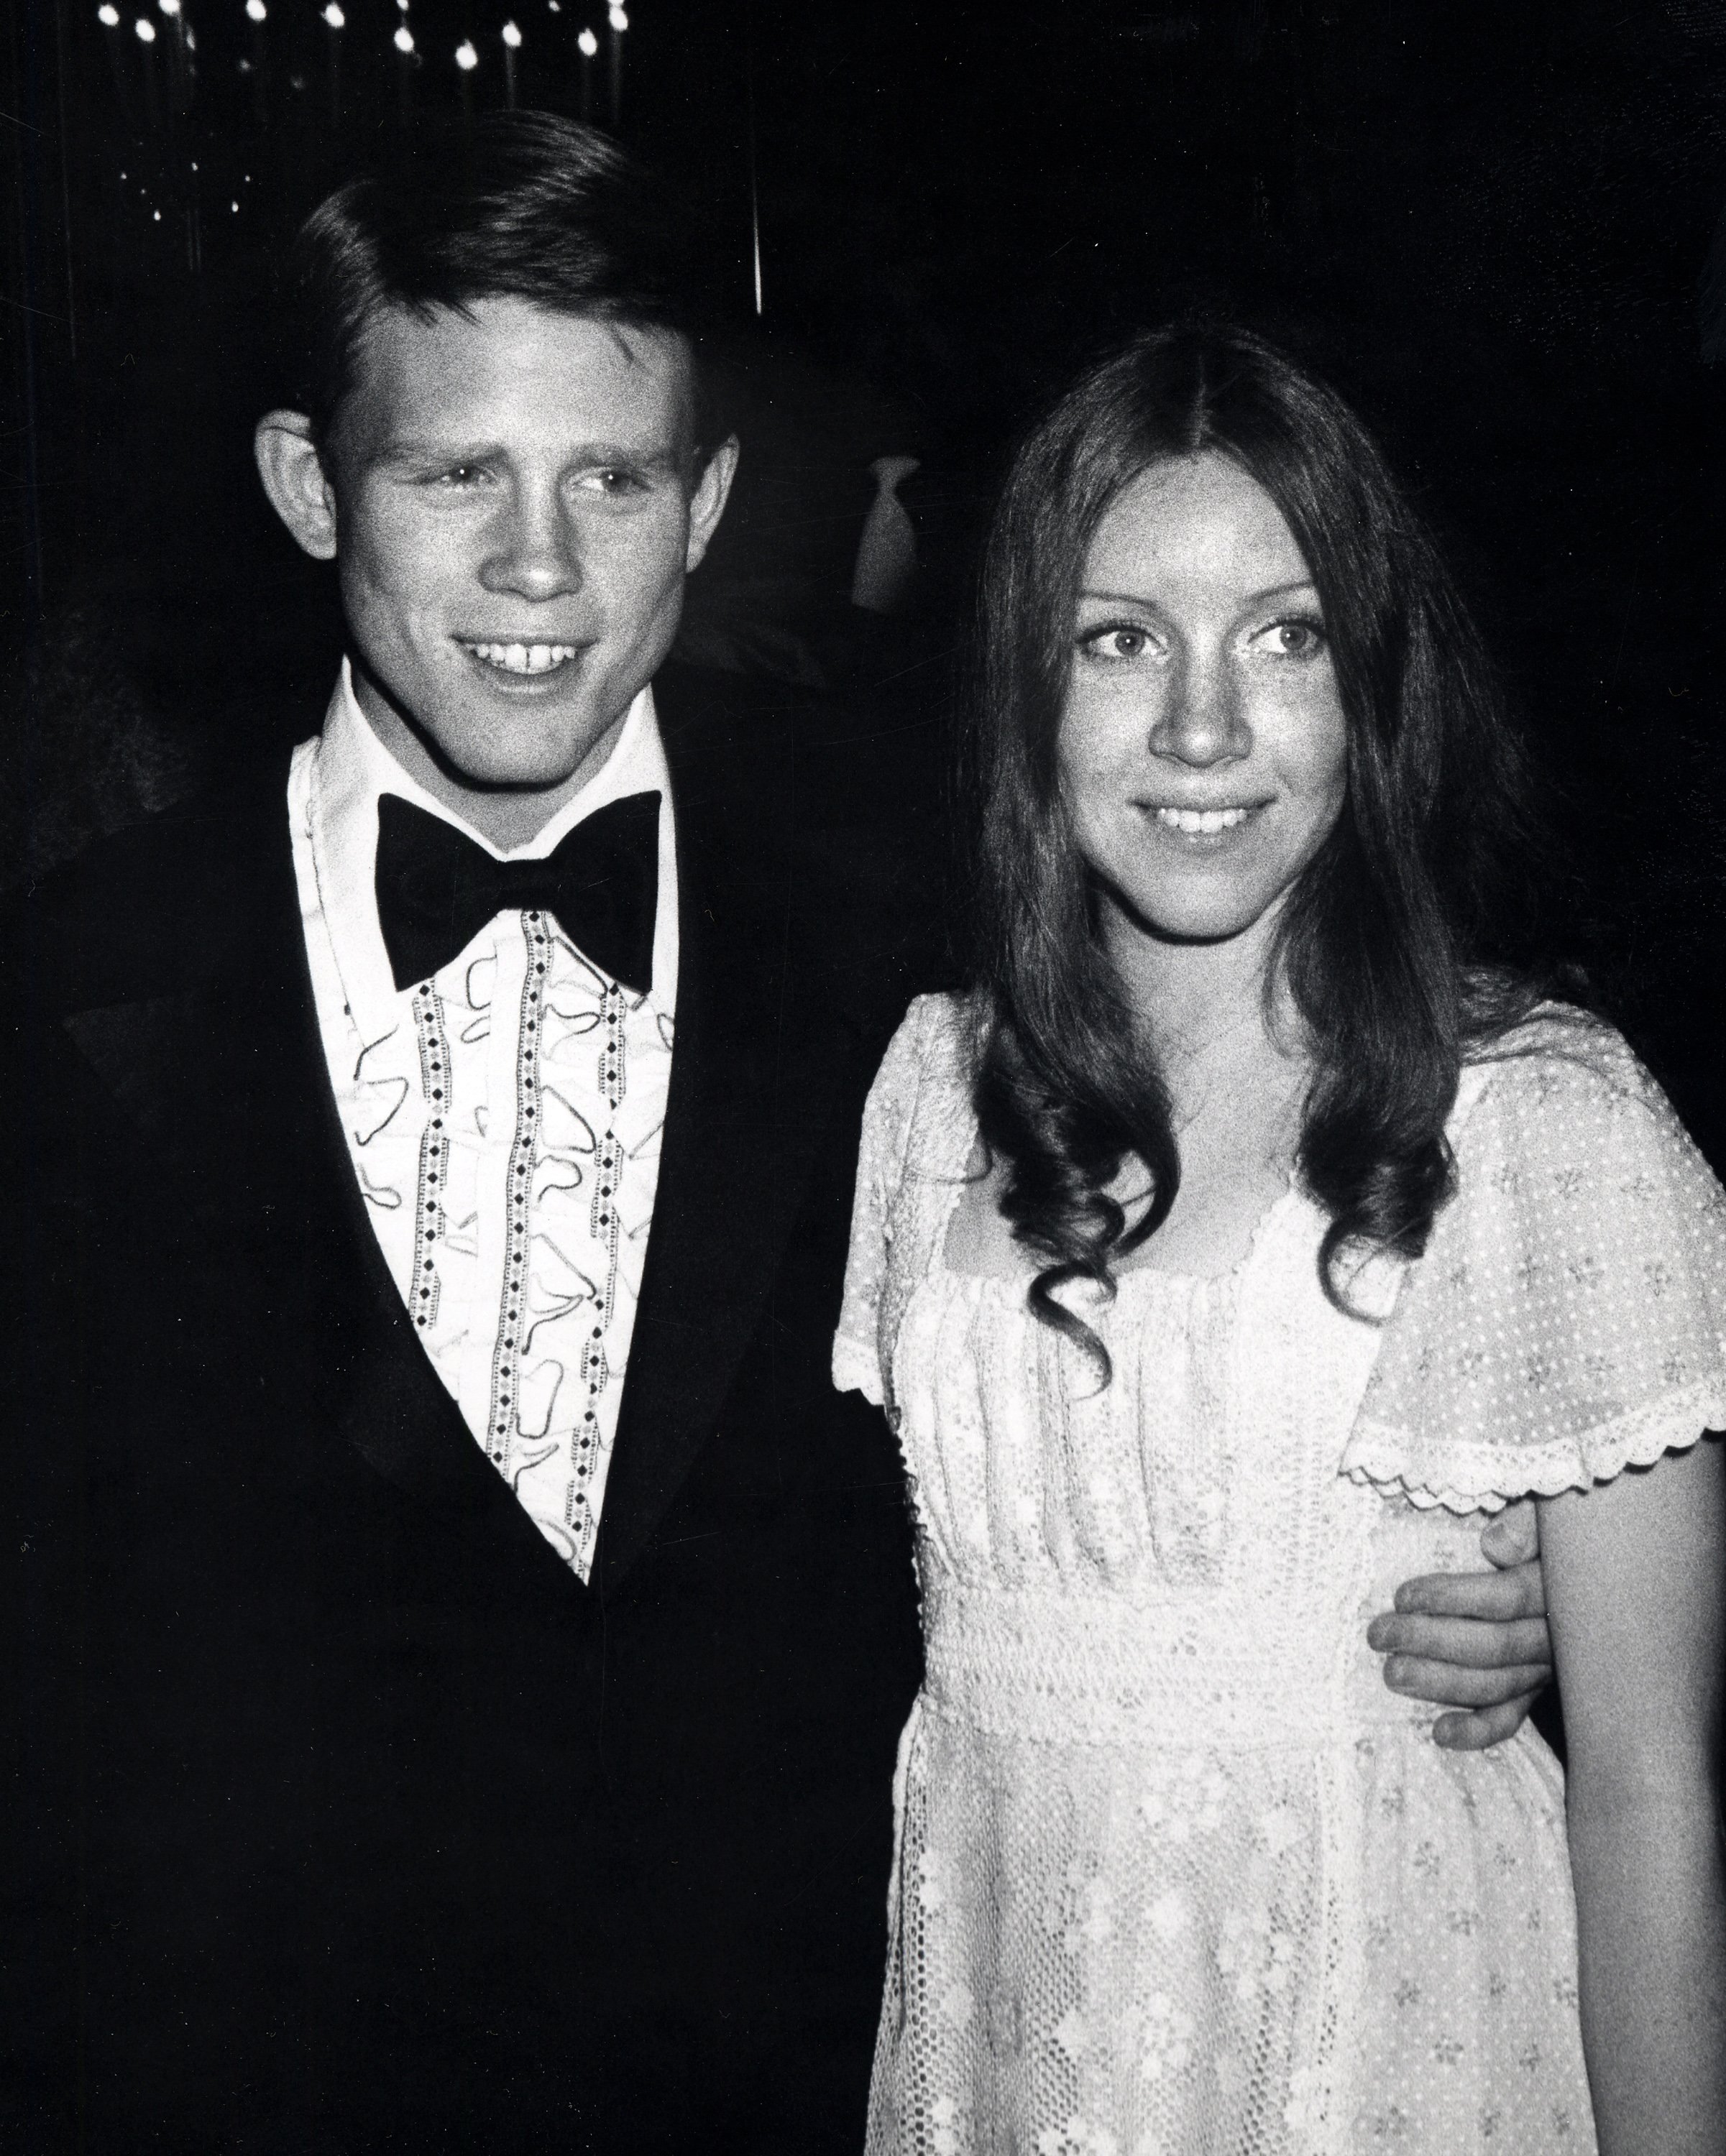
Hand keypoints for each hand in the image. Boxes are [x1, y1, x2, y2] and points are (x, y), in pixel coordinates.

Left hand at [1365, 1500, 1553, 1750]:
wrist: (1595, 1567)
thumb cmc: (1555, 1534)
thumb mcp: (1550, 1514)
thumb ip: (1529, 1523)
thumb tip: (1497, 1543)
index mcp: (1560, 1589)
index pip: (1505, 1599)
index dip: (1453, 1599)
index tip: (1403, 1596)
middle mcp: (1558, 1635)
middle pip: (1494, 1646)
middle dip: (1430, 1642)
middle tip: (1379, 1635)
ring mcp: (1547, 1668)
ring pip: (1496, 1684)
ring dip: (1441, 1683)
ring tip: (1392, 1674)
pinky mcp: (1536, 1691)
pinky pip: (1511, 1717)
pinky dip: (1478, 1730)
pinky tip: (1439, 1732)